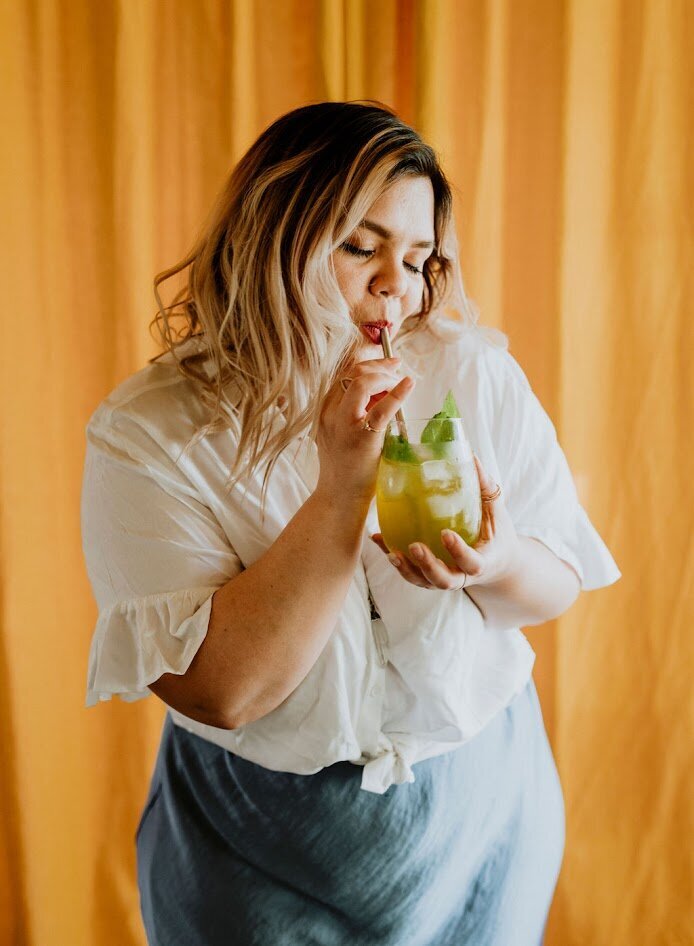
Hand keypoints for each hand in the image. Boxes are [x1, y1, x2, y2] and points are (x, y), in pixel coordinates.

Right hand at [315, 357, 414, 503]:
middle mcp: (330, 412)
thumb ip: (356, 414)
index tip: (388, 364)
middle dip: (380, 366)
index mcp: (325, 410)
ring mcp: (344, 424)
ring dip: (387, 376)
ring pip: (362, 382)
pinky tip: (409, 385)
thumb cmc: (346, 470)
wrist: (338, 498)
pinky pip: (381, 409)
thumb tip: (383, 396)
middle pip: (353, 373)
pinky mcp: (362, 438)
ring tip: (402, 382)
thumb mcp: (341, 435)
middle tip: (399, 368)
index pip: (345, 374)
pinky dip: (398, 393)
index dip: (369, 364)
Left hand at [370, 455, 521, 590]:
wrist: (496, 563)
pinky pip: (408, 571)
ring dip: (406, 569)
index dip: (458, 551)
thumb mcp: (496, 512)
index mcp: (482, 562)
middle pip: (443, 580)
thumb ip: (485, 488)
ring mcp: (442, 578)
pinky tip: (378, 538)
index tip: (445, 533)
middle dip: (427, 565)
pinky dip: (391, 555)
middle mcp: (461, 575)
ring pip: (422, 581)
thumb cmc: (495, 534)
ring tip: (392, 552)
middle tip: (414, 547)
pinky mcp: (427, 576)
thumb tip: (470, 455)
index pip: (472, 562)